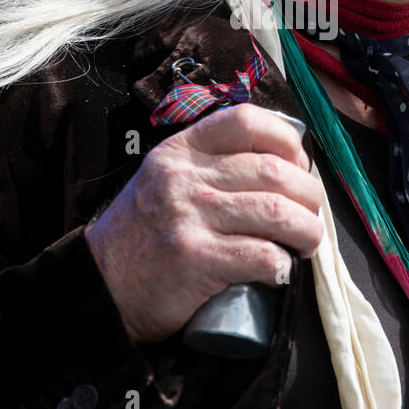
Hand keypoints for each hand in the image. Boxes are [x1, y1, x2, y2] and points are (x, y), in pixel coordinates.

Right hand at [84, 105, 324, 343]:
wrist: (98, 287)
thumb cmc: (141, 236)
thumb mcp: (163, 180)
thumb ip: (206, 165)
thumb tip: (280, 165)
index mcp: (180, 151)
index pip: (247, 122)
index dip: (287, 141)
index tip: (297, 166)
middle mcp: (185, 177)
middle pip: (274, 172)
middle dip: (309, 197)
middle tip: (309, 217)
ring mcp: (189, 217)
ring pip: (277, 213)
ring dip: (307, 232)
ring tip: (305, 245)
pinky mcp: (195, 260)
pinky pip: (262, 255)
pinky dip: (283, 266)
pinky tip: (280, 272)